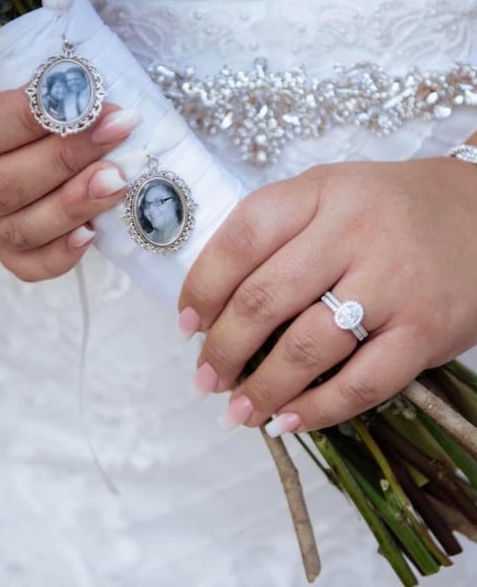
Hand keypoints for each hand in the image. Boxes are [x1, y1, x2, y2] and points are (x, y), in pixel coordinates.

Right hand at [0, 90, 140, 279]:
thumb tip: (72, 84)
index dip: (33, 117)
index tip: (88, 96)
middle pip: (4, 187)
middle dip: (67, 160)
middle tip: (115, 134)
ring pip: (20, 229)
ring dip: (75, 205)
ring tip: (116, 180)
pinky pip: (25, 264)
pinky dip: (60, 255)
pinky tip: (91, 233)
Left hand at [179, 157, 476, 432]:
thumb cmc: (387, 210)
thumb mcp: (327, 195)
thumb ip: (273, 236)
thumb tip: (212, 304)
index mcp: (318, 193)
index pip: (242, 239)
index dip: (202, 287)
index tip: (186, 324)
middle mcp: (353, 232)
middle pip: (265, 299)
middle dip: (222, 348)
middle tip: (204, 377)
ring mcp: (394, 282)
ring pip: (308, 347)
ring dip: (263, 388)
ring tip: (237, 410)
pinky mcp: (427, 330)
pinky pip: (364, 382)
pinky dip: (319, 409)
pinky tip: (289, 420)